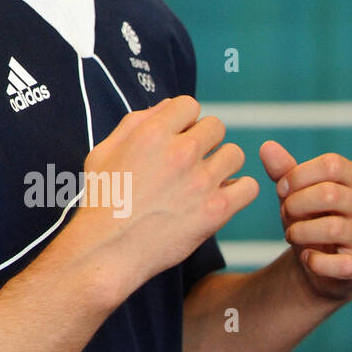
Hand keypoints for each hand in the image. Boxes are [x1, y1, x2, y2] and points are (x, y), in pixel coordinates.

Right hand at [76, 97, 259, 288]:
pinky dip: (238, 190)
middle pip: (216, 126)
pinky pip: (249, 187)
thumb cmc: (103, 199)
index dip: (184, 119)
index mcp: (152, 134)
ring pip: (235, 154)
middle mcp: (180, 152)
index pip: (189, 105)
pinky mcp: (216, 210)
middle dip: (204, 139)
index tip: (178, 135)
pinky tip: (220, 196)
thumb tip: (165, 107)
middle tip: (191, 159)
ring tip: (205, 178)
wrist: (108, 247)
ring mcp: (201, 182)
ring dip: (222, 163)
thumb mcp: (103, 151)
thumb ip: (134, 122)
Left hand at [260, 141, 351, 302]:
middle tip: (285, 212)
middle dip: (296, 203)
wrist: (314, 263)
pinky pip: (342, 264)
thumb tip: (267, 146)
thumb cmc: (307, 217)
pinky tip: (307, 258)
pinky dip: (316, 261)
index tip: (282, 188)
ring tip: (291, 234)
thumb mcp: (293, 191)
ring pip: (334, 227)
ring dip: (300, 231)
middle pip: (330, 193)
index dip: (298, 175)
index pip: (332, 164)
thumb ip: (282, 170)